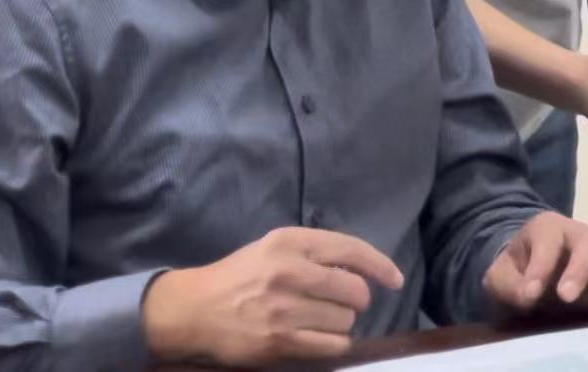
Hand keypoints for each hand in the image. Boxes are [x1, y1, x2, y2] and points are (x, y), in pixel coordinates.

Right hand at [140, 226, 403, 365]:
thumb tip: (362, 268)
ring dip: (340, 323)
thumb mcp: (273, 248)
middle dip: (356, 300)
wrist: (192, 310)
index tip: (394, 279)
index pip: (350, 249)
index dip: (380, 265)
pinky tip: (319, 338)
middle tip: (343, 304)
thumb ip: (313, 253)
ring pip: (345, 320)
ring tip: (318, 320)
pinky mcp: (279, 341)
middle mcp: (288, 271)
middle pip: (354, 289)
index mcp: (288, 242)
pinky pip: (333, 346)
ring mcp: (283, 308)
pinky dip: (334, 344)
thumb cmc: (238, 277)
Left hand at [482, 212, 587, 315]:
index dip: (540, 265)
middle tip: (566, 296)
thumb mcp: (502, 278)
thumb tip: (529, 295)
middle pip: (587, 241)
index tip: (530, 293)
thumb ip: (510, 284)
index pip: (547, 239)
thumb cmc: (519, 273)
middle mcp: (578, 234)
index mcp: (547, 228)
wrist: (535, 278)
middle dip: (578, 268)